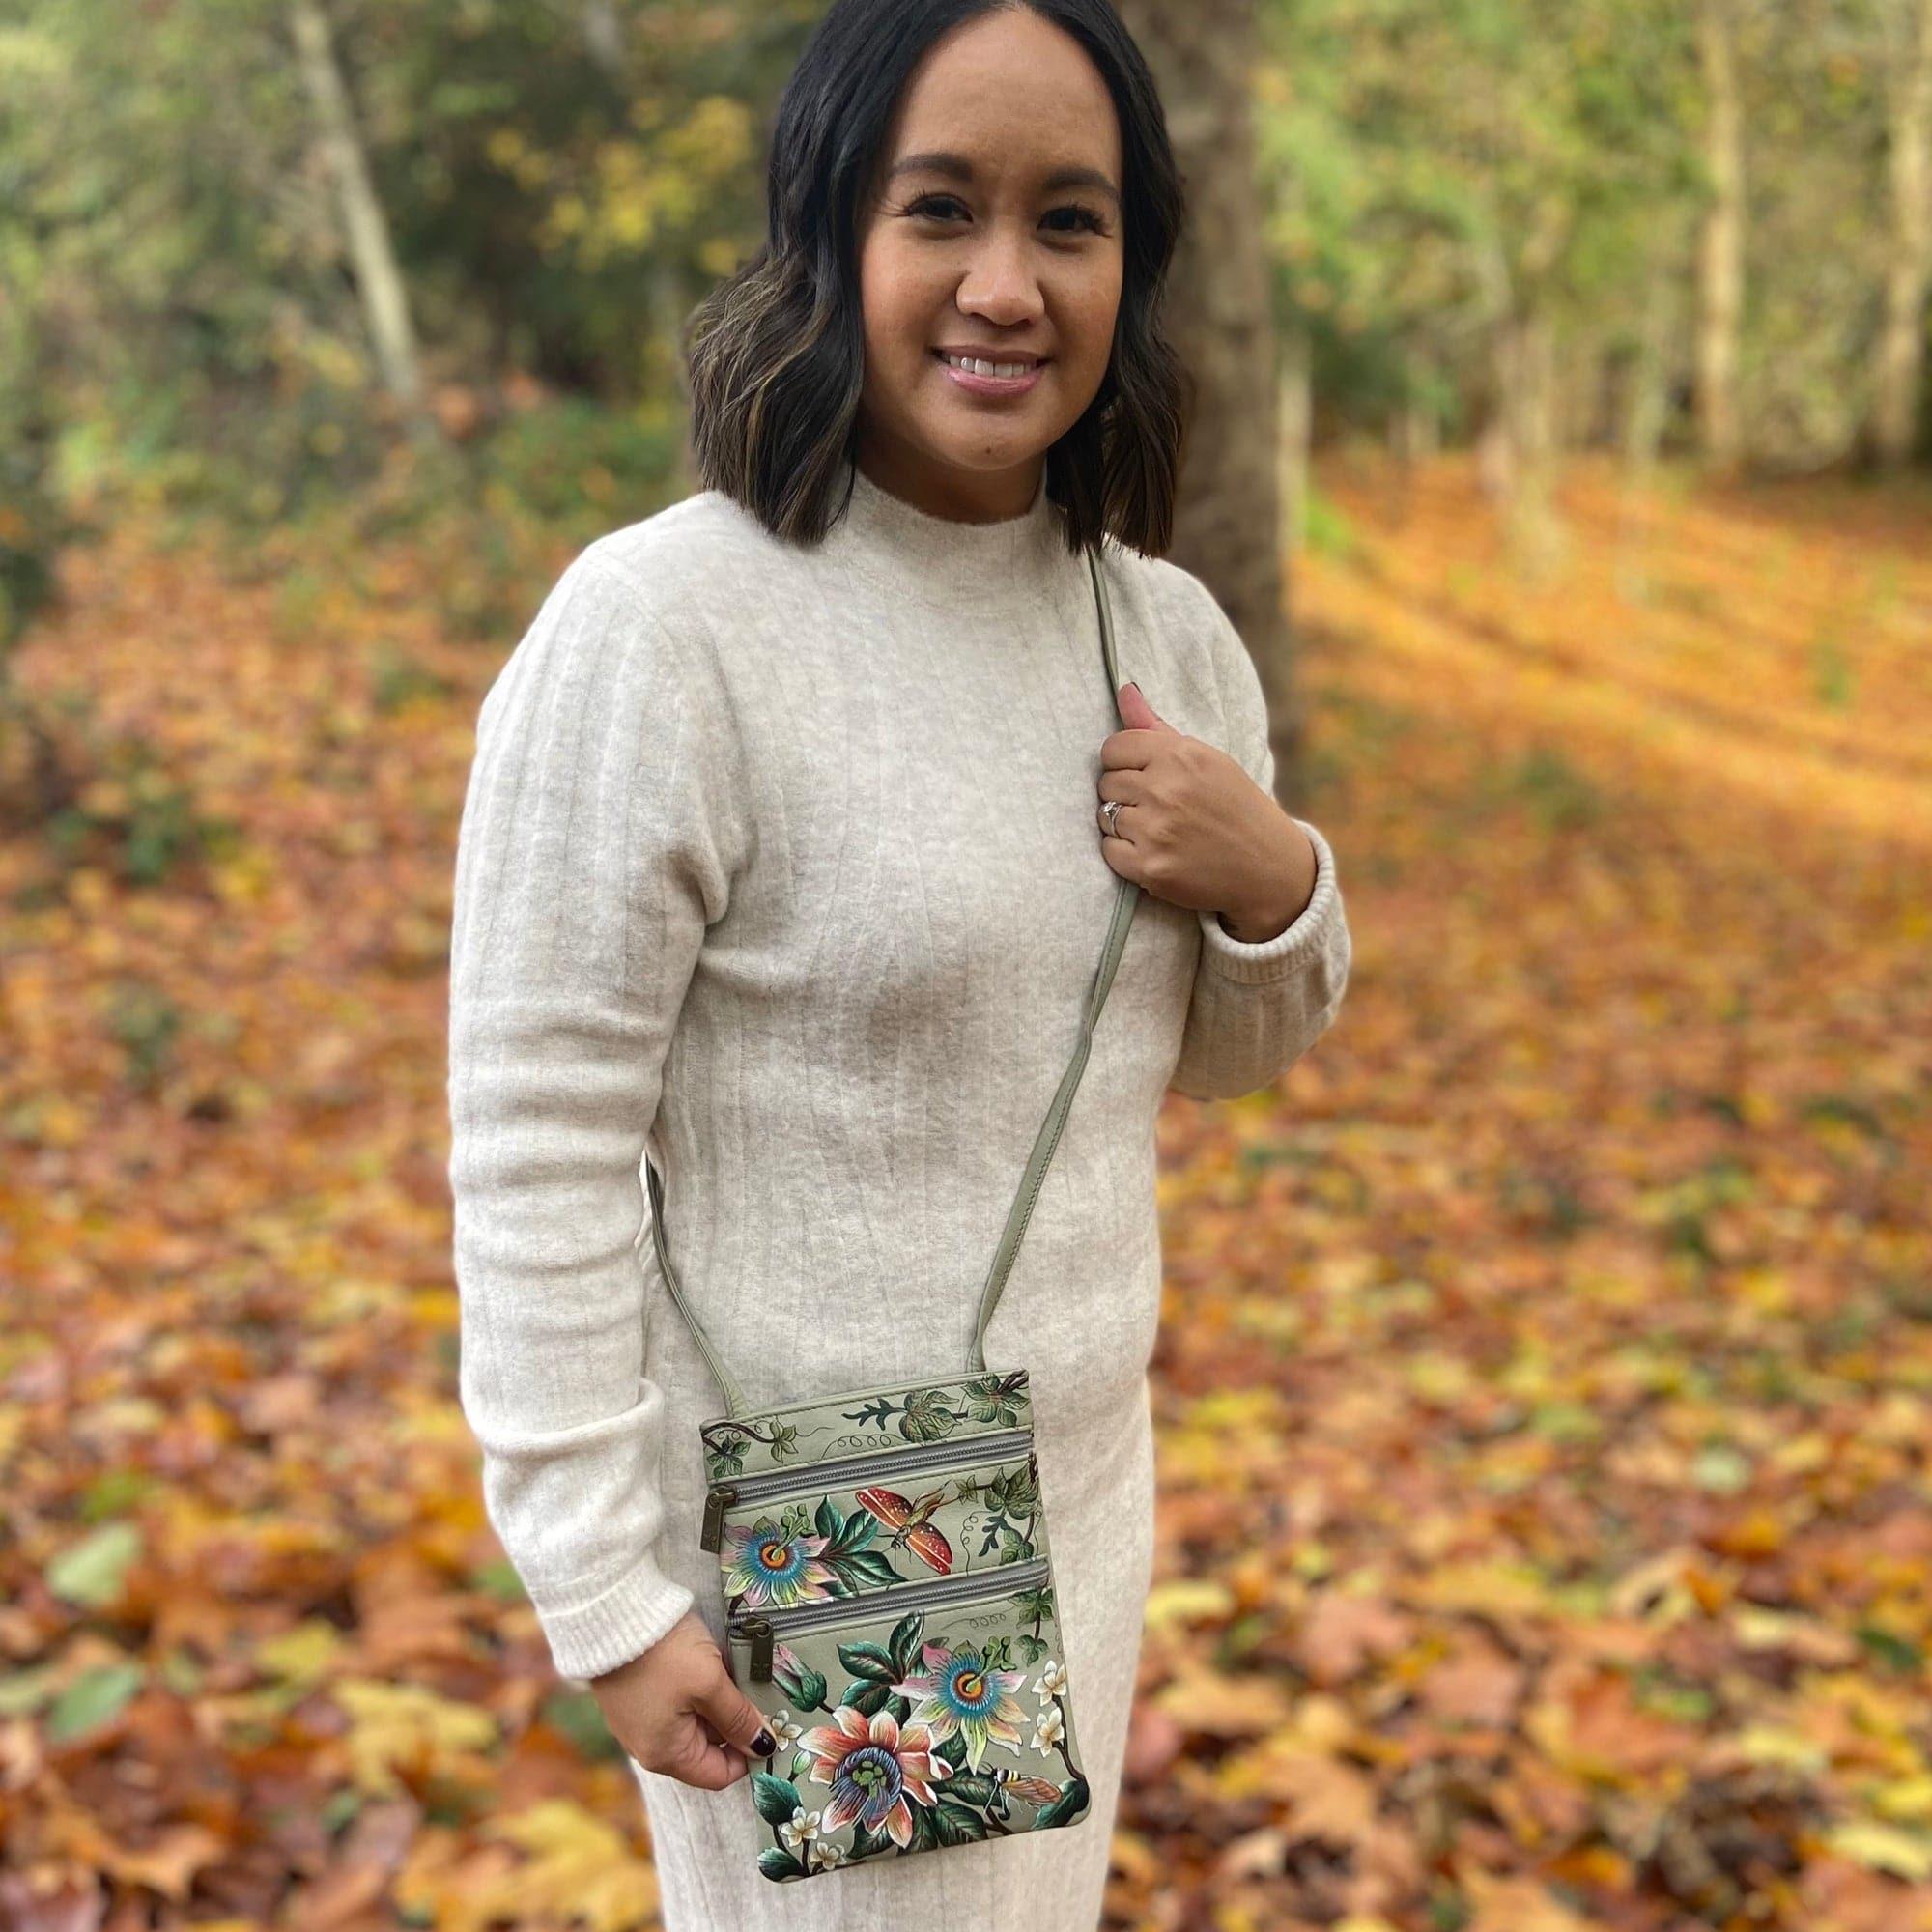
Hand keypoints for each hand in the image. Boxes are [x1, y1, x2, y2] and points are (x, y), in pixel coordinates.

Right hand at [589, 1609, 777, 1789]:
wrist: (612, 1613)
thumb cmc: (663, 1653)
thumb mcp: (710, 1683)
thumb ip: (738, 1717)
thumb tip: (763, 1747)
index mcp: (665, 1755)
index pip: (718, 1775)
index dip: (748, 1753)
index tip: (770, 1724)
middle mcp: (648, 1745)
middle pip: (707, 1745)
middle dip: (732, 1718)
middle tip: (750, 1685)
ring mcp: (639, 1720)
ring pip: (694, 1719)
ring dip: (716, 1698)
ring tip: (725, 1665)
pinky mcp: (635, 1694)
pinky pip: (677, 1701)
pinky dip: (697, 1685)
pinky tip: (704, 1658)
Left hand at [1099, 682, 1315, 940]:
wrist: (1267, 866)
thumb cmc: (1234, 805)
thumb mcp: (1206, 759)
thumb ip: (1157, 728)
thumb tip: (1123, 689)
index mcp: (1180, 755)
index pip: (1113, 747)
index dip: (1123, 763)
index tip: (1143, 776)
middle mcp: (1166, 790)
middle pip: (1106, 783)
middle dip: (1124, 794)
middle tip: (1156, 806)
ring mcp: (1157, 831)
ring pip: (1104, 817)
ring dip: (1123, 824)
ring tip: (1156, 829)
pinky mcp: (1151, 868)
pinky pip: (1109, 851)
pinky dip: (1124, 853)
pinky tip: (1154, 851)